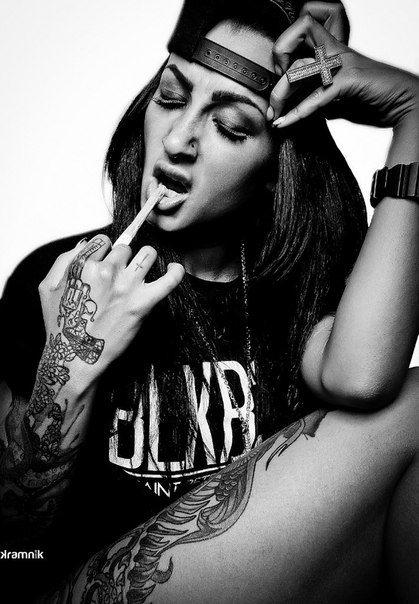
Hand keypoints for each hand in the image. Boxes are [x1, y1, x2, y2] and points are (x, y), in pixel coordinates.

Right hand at [39, 235, 183, 371]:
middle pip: (126, 248)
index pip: (104, 240)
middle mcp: (106, 272)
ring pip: (148, 254)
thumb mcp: (48, 287)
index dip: (106, 251)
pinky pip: (169, 279)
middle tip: (120, 277)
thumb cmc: (62, 326)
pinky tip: (175, 268)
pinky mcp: (143, 302)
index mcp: (82, 265)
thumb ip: (64, 260)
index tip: (107, 263)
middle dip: (124, 259)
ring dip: (146, 260)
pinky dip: (176, 272)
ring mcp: (127, 286)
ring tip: (142, 273)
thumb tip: (85, 244)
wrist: (75, 359)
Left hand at [268, 10, 418, 128]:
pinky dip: (295, 114)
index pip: (300, 33)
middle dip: (275, 74)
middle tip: (272, 102)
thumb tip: (302, 107)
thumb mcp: (340, 97)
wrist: (403, 103)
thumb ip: (321, 96)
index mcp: (331, 51)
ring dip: (280, 96)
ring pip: (297, 70)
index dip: (283, 52)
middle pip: (291, 44)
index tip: (280, 78)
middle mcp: (334, 53)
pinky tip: (283, 124)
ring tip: (274, 115)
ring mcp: (340, 66)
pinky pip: (314, 97)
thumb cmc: (374, 99)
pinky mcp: (348, 82)